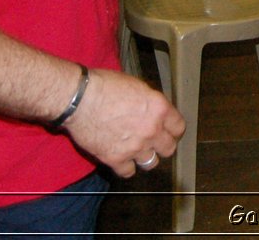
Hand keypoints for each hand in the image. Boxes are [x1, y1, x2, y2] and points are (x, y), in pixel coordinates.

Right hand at [62, 68, 184, 177]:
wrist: (79, 99)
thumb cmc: (105, 86)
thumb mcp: (137, 86)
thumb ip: (150, 103)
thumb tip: (155, 111)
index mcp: (159, 108)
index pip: (178, 127)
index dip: (173, 130)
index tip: (169, 131)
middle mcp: (151, 130)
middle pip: (169, 148)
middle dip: (162, 145)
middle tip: (154, 142)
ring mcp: (135, 147)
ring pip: (151, 163)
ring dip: (145, 157)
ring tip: (138, 152)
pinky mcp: (115, 159)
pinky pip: (128, 172)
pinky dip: (125, 167)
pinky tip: (122, 160)